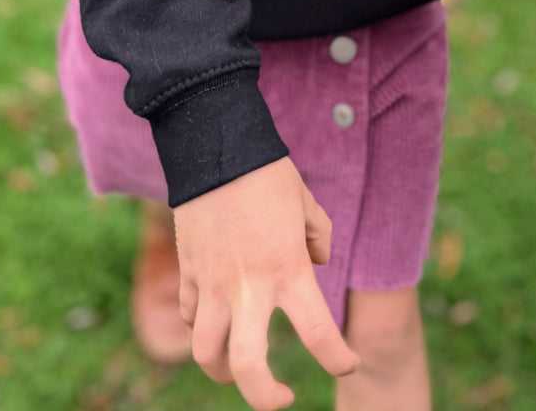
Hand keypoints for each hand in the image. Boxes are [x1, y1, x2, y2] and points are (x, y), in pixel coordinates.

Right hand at [174, 159, 359, 409]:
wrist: (216, 149)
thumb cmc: (269, 174)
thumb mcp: (306, 203)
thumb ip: (319, 237)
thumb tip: (318, 262)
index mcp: (288, 269)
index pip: (318, 333)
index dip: (337, 359)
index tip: (348, 365)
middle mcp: (249, 287)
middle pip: (248, 367)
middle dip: (264, 396)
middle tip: (281, 400)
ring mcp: (212, 284)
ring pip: (207, 352)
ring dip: (223, 371)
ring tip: (238, 372)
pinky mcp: (188, 272)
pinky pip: (191, 316)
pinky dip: (202, 327)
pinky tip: (215, 323)